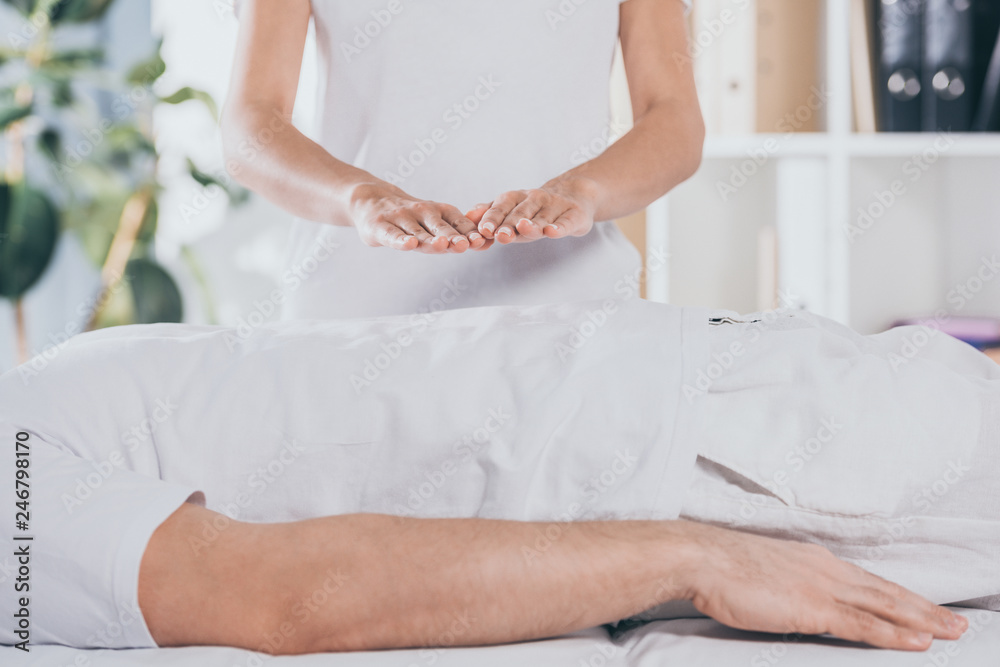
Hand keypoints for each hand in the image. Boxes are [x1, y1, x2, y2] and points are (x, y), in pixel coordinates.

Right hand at [349, 183, 487, 252]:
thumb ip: (458, 234)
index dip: (470, 233)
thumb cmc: (410, 218)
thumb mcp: (434, 221)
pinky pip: (392, 235)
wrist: (370, 201)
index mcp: (439, 211)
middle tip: (466, 246)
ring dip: (430, 239)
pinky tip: (410, 245)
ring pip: (418, 233)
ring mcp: (401, 219)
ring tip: (443, 245)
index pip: (458, 223)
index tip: (483, 241)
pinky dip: (401, 240)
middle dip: (454, 237)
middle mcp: (422, 212)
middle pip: (441, 228)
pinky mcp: (381, 226)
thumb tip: (488, 244)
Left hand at [475, 177, 600, 244]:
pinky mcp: (574, 215)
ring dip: (532, 224)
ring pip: (541, 218)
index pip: (501, 207)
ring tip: (523, 229)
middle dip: (509, 224)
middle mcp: (534, 199)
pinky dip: (559, 227)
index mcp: (516, 198)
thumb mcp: (512, 210)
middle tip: (500, 235)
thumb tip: (467, 215)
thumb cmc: (534, 210)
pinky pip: (565, 222)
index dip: (492, 218)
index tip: (483, 230)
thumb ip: (490, 212)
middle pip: (520, 213)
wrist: (575, 197)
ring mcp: (555, 206)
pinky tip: (552, 232)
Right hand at [680, 522, 967, 650]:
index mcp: (813, 560)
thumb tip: (794, 600)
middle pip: (884, 592)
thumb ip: (787, 586)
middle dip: (923, 608)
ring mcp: (822, 587)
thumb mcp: (762, 572)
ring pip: (883, 606)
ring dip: (921, 620)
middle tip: (956, 623)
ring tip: (951, 632)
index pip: (866, 581)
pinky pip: (863, 624)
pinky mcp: (813, 607)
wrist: (700, 558)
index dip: (897, 596)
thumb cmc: (720, 566)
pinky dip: (893, 633)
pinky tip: (917, 642)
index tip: (921, 607)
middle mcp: (825, 569)